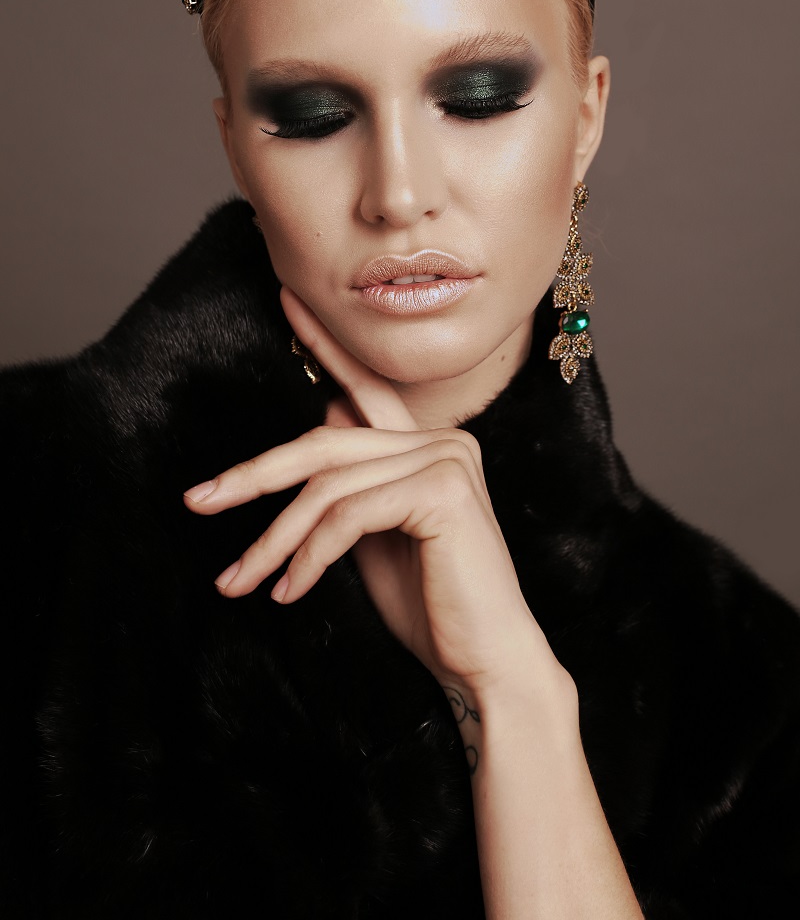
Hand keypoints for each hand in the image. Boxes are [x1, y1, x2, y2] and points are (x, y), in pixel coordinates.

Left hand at [184, 287, 555, 693]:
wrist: (486, 663)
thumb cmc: (431, 606)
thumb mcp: (372, 539)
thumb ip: (347, 489)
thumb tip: (316, 430)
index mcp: (427, 445)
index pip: (364, 389)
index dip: (323, 345)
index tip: (285, 300)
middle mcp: (442, 440)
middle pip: (326, 441)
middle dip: (253, 474)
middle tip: (196, 501)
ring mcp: (446, 459)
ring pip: (328, 484)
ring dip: (273, 539)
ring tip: (238, 582)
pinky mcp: (442, 491)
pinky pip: (349, 514)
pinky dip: (309, 554)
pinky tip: (289, 591)